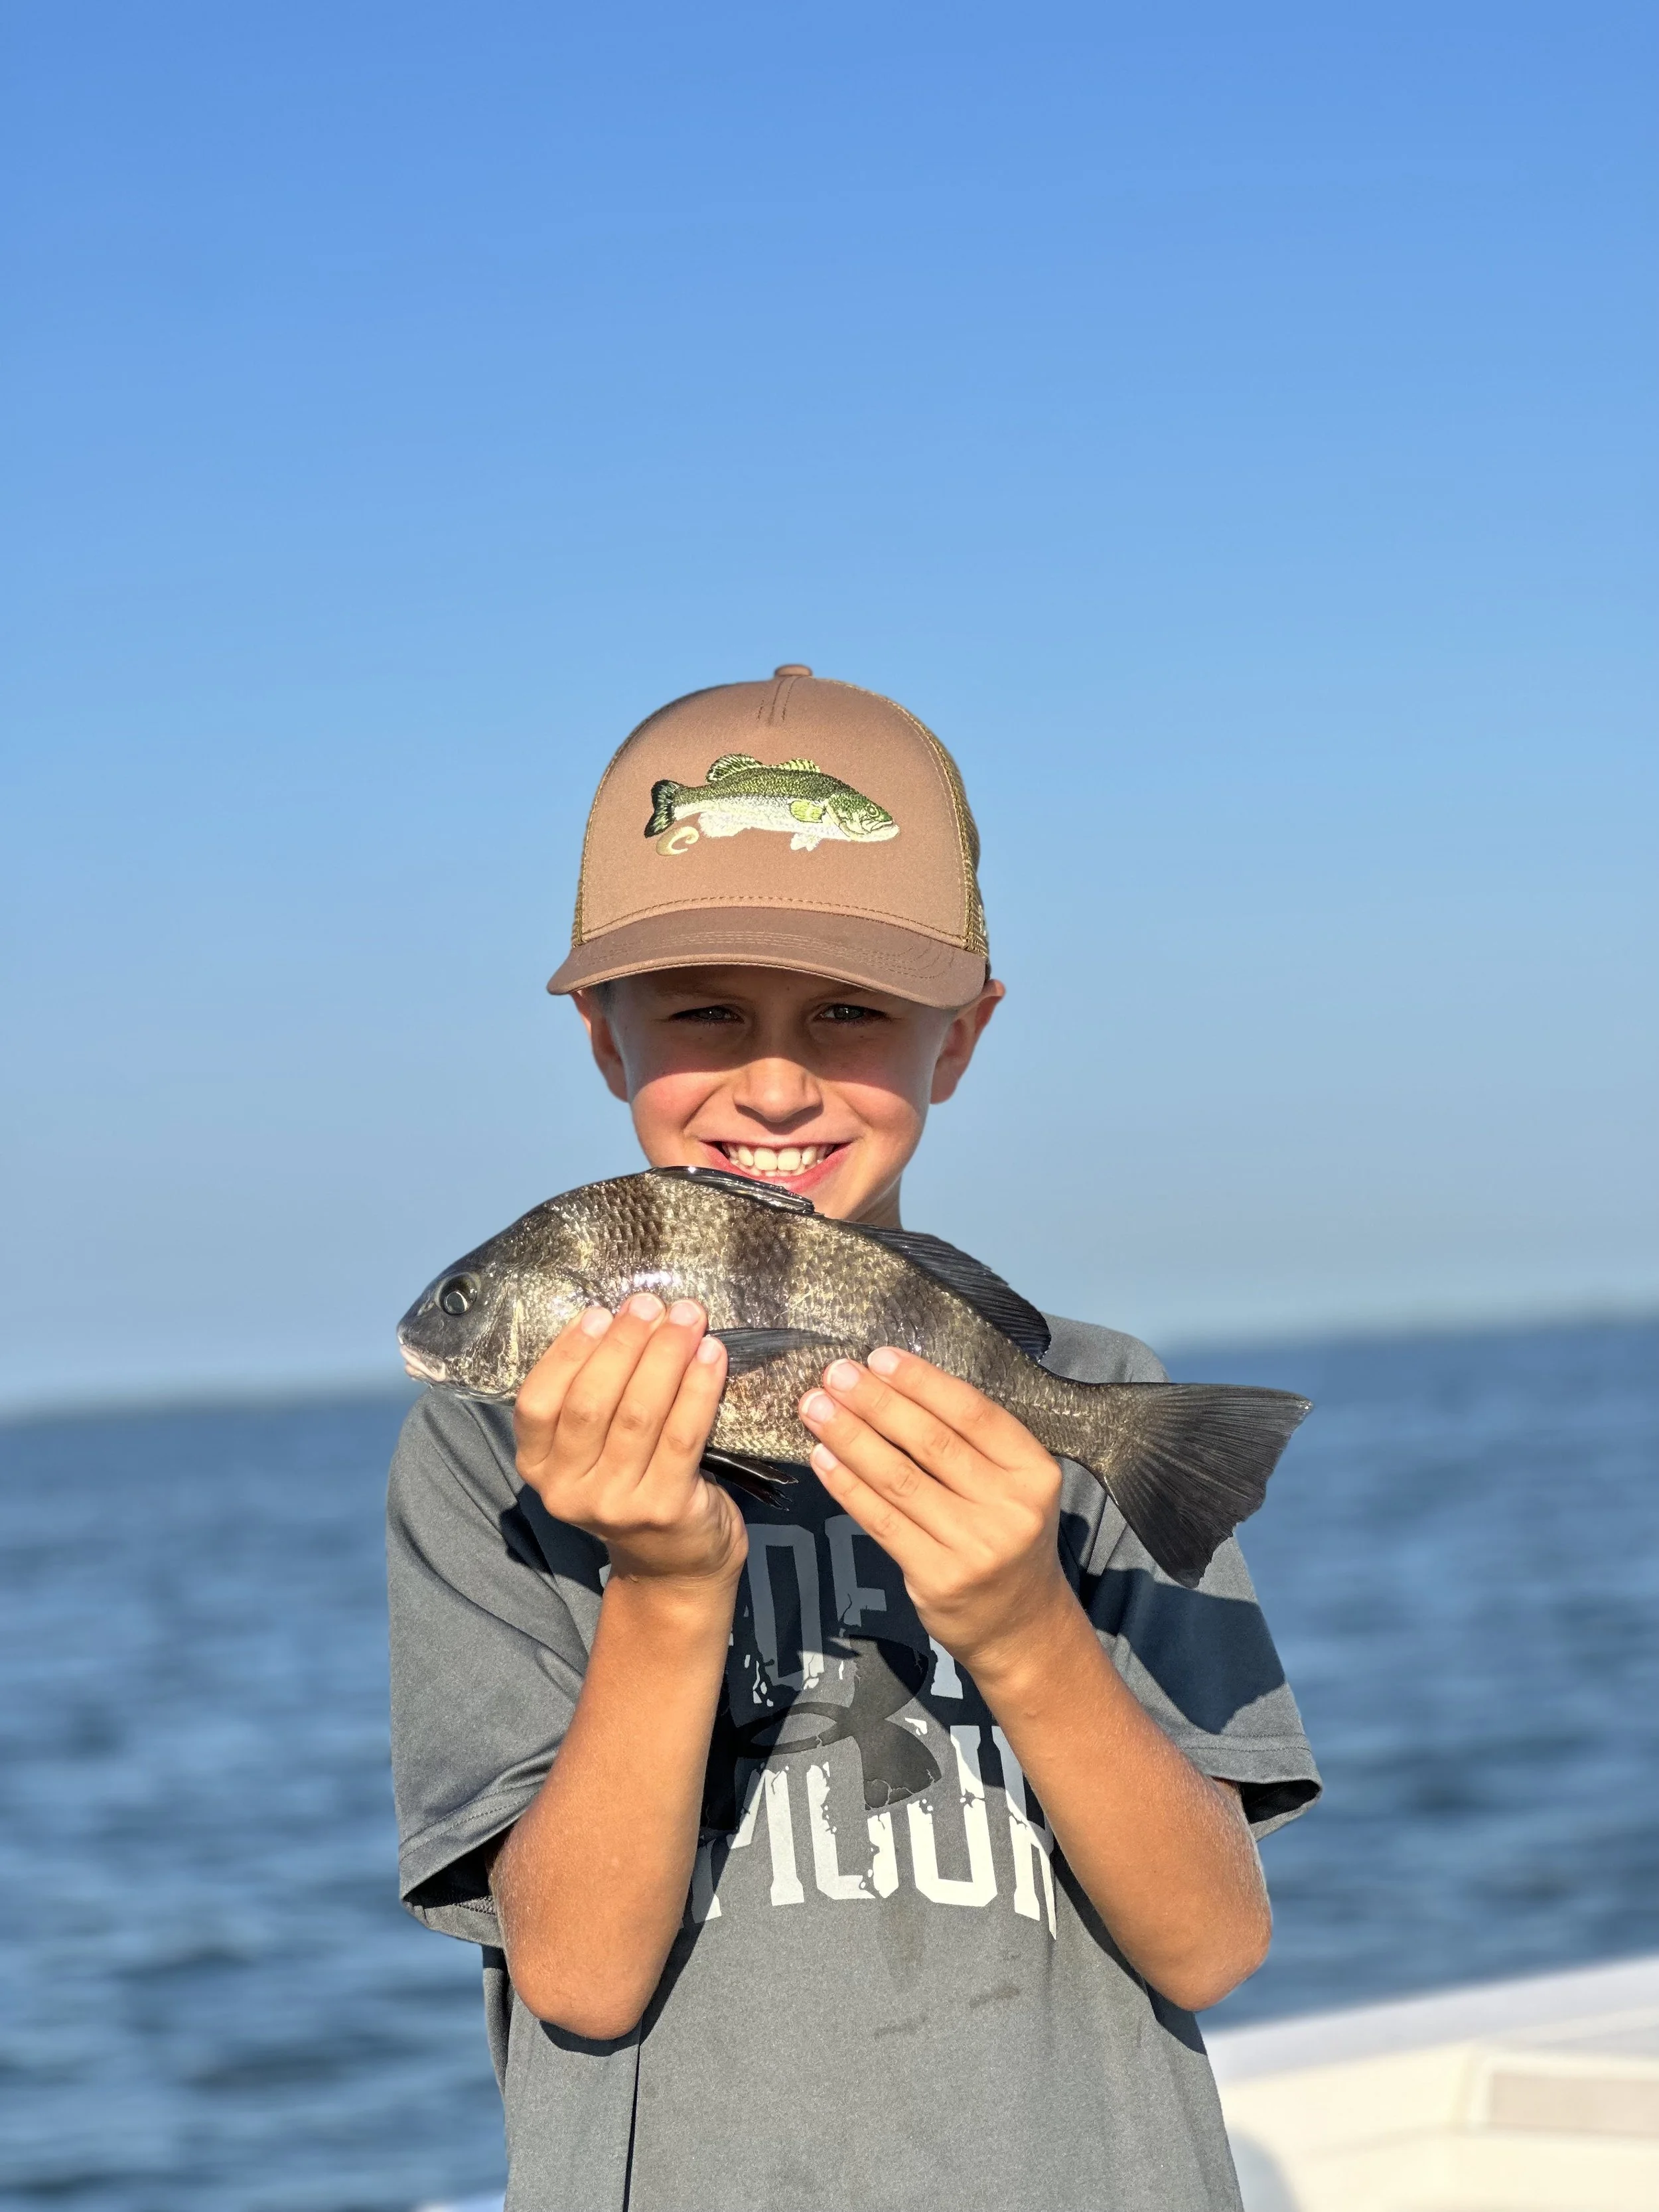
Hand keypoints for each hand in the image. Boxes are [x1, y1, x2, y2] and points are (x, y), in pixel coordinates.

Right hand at [514, 1295, 746, 1587]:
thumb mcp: (593, 1450)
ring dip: (665, 1355)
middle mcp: (567, 1491)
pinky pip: (683, 1435)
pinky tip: (711, 1354)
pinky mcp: (665, 1509)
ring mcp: (615, 1504)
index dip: (566, 1353)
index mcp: (539, 1469)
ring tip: (688, 1317)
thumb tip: (622, 1317)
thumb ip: (592, 1396)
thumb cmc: (634, 1483)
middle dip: (624, 1344)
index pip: (537, 1403)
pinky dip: (698, 1388)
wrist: (675, 1563)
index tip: (599, 1313)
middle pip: (590, 1403)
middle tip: (651, 1305)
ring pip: (638, 1414)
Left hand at [798, 1348, 1070, 1672]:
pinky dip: (848, 1486)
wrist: (1021, 1625)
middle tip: (834, 1374)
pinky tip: (823, 1459)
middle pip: (931, 1442)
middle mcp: (1011, 1508)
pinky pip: (882, 1521)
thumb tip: (896, 1386)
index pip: (973, 1414)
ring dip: (851, 1438)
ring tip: (816, 1408)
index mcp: (1034, 1472)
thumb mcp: (1013, 1487)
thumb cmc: (1007, 1538)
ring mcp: (975, 1547)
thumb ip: (972, 1445)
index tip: (880, 1357)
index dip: (923, 1382)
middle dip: (875, 1402)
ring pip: (899, 1479)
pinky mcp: (938, 1577)